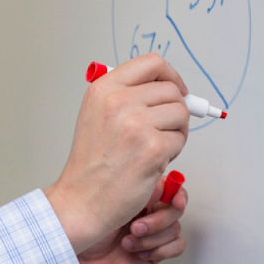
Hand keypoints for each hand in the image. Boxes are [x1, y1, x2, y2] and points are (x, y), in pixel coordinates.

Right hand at [45, 53, 189, 251]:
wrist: (82, 200)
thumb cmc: (91, 163)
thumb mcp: (97, 114)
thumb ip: (127, 94)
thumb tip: (168, 87)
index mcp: (104, 88)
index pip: (152, 63)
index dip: (171, 76)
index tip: (176, 89)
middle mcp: (118, 101)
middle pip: (172, 90)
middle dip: (175, 109)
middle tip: (163, 128)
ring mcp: (136, 124)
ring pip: (181, 113)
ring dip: (176, 130)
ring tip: (156, 145)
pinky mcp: (153, 148)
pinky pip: (180, 139)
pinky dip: (174, 151)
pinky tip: (153, 160)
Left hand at [78, 179, 188, 263]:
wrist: (79, 257)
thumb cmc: (87, 226)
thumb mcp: (112, 201)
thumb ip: (140, 191)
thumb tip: (161, 182)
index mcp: (141, 193)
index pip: (171, 187)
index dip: (177, 193)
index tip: (174, 200)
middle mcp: (149, 210)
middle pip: (176, 210)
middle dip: (157, 221)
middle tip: (135, 228)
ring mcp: (153, 231)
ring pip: (175, 229)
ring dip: (152, 239)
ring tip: (128, 242)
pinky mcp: (155, 250)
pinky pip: (176, 246)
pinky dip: (161, 250)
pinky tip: (140, 252)